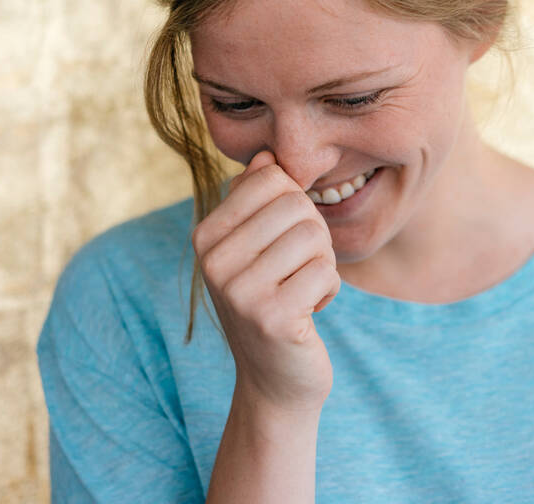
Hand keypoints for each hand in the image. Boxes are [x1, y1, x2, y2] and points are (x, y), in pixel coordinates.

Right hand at [191, 151, 340, 412]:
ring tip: (302, 290)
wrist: (276, 379)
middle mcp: (212, 262)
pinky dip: (328, 290)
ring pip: (314, 236)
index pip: (270, 178)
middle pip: (296, 205)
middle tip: (299, 269)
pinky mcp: (271, 318)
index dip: (295, 204)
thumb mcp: (259, 247)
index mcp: (205, 236)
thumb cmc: (274, 301)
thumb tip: (267, 155)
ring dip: (322, 264)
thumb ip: (259, 201)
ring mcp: (238, 292)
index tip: (285, 240)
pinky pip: (326, 272)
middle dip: (314, 236)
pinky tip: (308, 312)